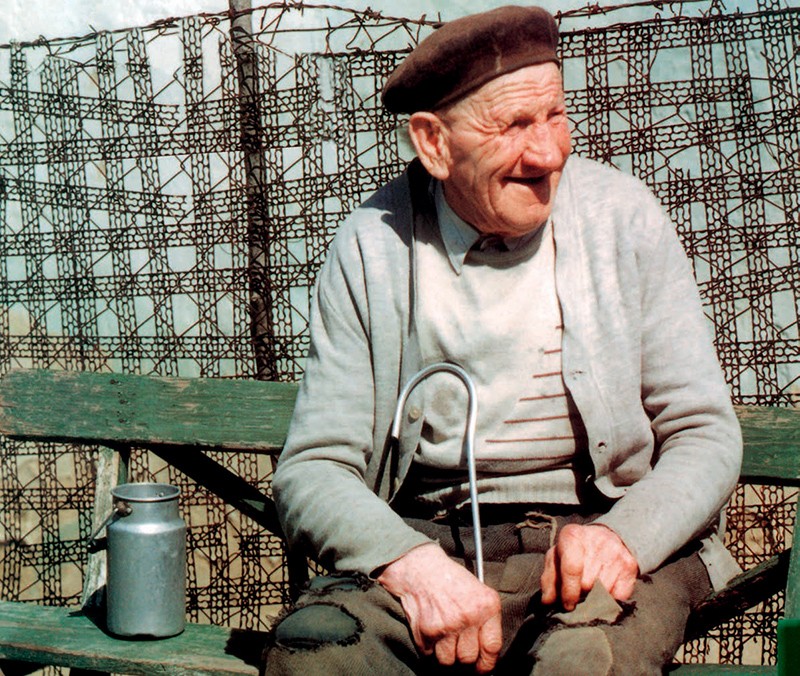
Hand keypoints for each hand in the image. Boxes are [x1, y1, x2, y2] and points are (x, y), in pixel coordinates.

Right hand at [377, 543, 501, 672]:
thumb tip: (488, 653)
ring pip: (448, 661)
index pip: (493, 648)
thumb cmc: (450, 580)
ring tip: (444, 638)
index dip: (487, 663)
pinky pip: (430, 655)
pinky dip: (429, 649)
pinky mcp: (426, 632)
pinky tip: (431, 631)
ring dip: (445, 655)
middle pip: (469, 658)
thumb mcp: (478, 590)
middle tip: (458, 647)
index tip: (482, 667)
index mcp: (486, 606)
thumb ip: (487, 619)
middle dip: (463, 657)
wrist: (420, 569)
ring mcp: (446, 626)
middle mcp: (468, 617)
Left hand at [540, 524, 638, 610]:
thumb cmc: (574, 552)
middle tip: (580, 593)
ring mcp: (615, 553)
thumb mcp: (556, 558)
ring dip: (595, 598)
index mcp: (571, 535)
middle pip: (587, 583)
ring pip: (603, 592)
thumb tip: (548, 601)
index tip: (568, 605)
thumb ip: (549, 579)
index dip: (569, 592)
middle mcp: (596, 541)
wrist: (607, 537)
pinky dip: (611, 600)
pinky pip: (619, 596)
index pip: (571, 569)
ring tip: (592, 590)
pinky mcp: (630, 565)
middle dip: (581, 594)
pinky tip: (606, 590)